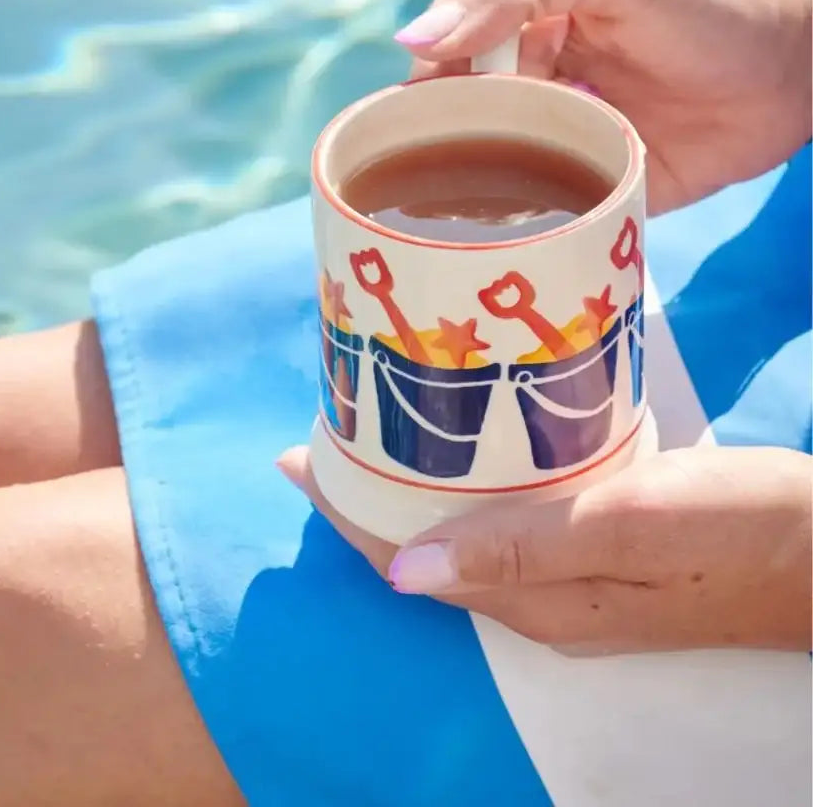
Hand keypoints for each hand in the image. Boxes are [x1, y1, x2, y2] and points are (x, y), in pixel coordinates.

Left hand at [277, 445, 811, 653]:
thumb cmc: (738, 530)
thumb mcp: (629, 527)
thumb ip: (519, 549)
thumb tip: (404, 574)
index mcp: (534, 599)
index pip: (407, 560)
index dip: (347, 513)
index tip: (296, 457)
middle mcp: (538, 600)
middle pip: (421, 551)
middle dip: (366, 500)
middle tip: (326, 433)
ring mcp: (568, 582)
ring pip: (457, 538)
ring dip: (409, 493)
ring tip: (373, 438)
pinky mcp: (595, 554)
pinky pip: (499, 526)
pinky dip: (461, 492)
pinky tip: (460, 457)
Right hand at [394, 0, 811, 214]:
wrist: (797, 61)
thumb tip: (410, 40)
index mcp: (520, 29)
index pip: (442, 65)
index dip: (421, 96)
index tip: (406, 132)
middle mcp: (532, 88)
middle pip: (461, 129)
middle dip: (440, 160)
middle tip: (428, 194)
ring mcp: (562, 143)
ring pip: (493, 179)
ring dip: (472, 204)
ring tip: (448, 236)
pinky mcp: (594, 191)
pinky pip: (545, 218)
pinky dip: (520, 232)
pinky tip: (498, 250)